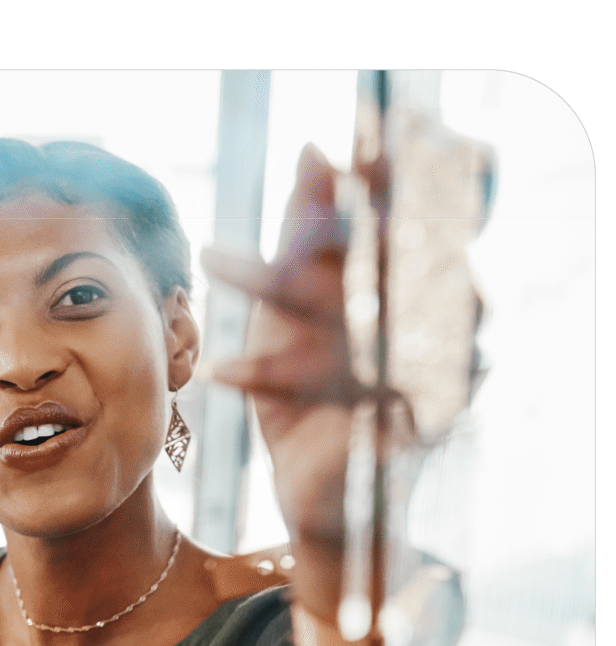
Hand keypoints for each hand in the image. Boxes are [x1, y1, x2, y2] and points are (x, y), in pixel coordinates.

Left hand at [201, 145, 396, 612]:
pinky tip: (216, 365)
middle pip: (392, 251)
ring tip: (210, 260)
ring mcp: (422, 372)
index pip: (413, 218)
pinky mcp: (394, 424)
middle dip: (341, 211)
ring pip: (351, 310)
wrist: (327, 505)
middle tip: (302, 170)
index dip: (383, 176)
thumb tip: (317, 151)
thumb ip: (312, 236)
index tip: (332, 141)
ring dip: (278, 281)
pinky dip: (267, 373)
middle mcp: (435, 325)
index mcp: (415, 291)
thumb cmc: (311, 397)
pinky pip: (328, 388)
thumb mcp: (299, 310)